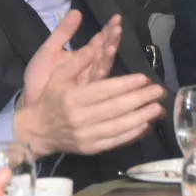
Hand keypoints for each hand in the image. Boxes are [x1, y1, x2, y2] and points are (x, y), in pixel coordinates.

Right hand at [12, 53, 163, 158]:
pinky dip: (132, 134)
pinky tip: (146, 124)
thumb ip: (78, 61)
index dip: (126, 84)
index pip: (104, 91)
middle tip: (159, 91)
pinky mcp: (90, 149)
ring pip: (118, 127)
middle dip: (140, 99)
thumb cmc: (52, 99)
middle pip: (115, 109)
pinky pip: (115, 142)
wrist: (37, 132)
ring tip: (158, 107)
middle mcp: (79, 119)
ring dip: (141, 117)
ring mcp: (85, 136)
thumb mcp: (58, 76)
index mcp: (72, 99)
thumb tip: (97, 47)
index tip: (144, 78)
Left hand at [21, 11, 122, 107]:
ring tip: (115, 36)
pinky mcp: (86, 91)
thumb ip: (63, 32)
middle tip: (118, 25)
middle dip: (112, 37)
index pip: (98, 41)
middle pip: (104, 50)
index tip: (115, 18)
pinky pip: (98, 77)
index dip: (107, 30)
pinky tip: (107, 54)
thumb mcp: (48, 50)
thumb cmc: (39, 78)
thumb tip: (77, 11)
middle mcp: (88, 67)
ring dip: (110, 49)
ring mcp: (89, 79)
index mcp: (81, 57)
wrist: (29, 103)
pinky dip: (103, 65)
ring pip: (104, 62)